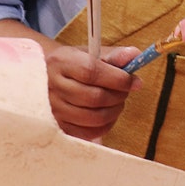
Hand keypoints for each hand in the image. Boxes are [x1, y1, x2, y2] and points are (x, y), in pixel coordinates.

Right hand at [0, 19, 141, 139]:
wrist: (48, 78)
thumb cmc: (75, 64)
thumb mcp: (91, 53)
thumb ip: (114, 55)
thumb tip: (135, 55)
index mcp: (61, 62)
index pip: (91, 72)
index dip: (117, 79)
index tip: (134, 81)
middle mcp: (52, 86)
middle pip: (94, 97)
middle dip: (119, 95)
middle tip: (126, 91)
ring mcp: (52, 109)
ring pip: (93, 117)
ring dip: (114, 110)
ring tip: (117, 101)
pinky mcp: (57, 127)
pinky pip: (88, 132)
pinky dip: (106, 125)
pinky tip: (108, 113)